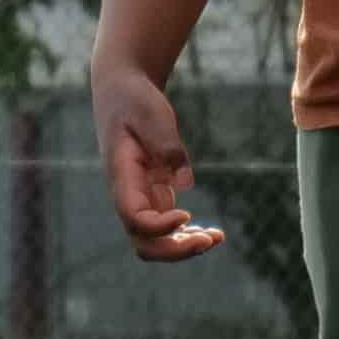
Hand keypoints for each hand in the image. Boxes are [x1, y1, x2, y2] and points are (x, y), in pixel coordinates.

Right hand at [95, 59, 225, 261]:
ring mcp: (140, 196)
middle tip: (209, 240)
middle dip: (174, 249)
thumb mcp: (150, 113)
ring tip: (217, 238)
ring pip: (155, 240)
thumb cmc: (135, 98)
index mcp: (121, 175)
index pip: (133, 217)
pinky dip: (187, 234)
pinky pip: (167, 227)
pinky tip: (213, 233)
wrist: (122, 89)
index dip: (158, 226)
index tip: (187, 214)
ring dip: (184, 247)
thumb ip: (166, 144)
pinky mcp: (154, 193)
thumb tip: (184, 183)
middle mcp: (128, 193)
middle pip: (142, 242)